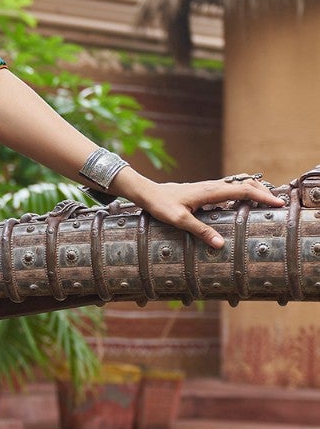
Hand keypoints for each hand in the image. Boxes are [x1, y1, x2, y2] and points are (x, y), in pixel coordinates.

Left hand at [117, 172, 282, 248]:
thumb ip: (200, 231)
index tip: (278, 203)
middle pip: (246, 183)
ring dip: (255, 191)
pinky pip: (230, 190)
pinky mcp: (207, 192)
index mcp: (210, 191)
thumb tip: (220, 244)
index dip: (262, 196)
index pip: (243, 190)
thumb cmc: (161, 205)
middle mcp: (213, 186)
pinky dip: (243, 193)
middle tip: (278, 204)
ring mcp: (210, 188)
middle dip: (264, 191)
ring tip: (268, 203)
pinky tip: (246, 204)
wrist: (149, 194)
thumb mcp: (179, 221)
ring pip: (239, 185)